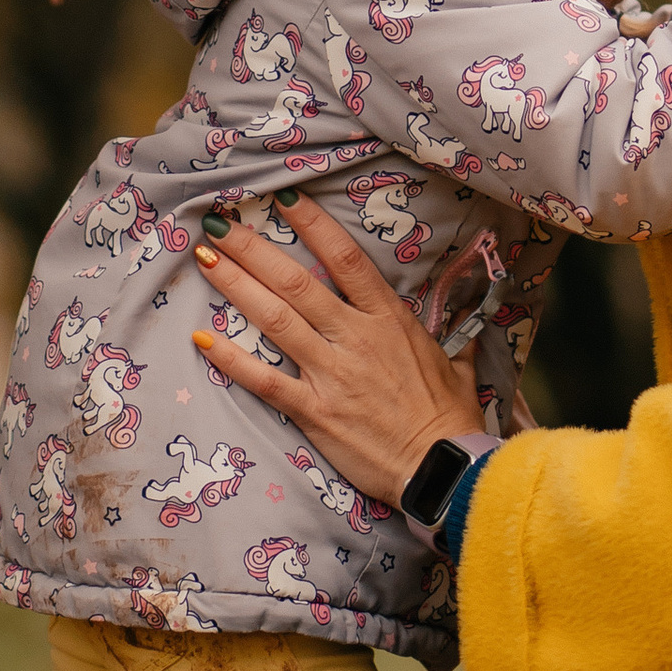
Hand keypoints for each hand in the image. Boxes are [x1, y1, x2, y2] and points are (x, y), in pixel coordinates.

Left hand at [190, 200, 483, 507]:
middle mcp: (357, 338)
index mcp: (389, 320)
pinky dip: (233, 360)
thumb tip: (469, 317)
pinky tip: (202, 339)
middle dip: (253, 249)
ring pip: (276, 319)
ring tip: (205, 258)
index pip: (346, 259)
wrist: (442, 469)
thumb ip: (454, 335)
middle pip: (297, 282)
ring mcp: (333, 374)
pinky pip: (266, 381)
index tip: (283, 200)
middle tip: (218, 223)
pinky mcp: (315, 411)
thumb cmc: (450, 417)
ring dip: (237, 286)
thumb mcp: (456, 364)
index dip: (312, 225)